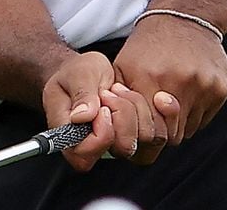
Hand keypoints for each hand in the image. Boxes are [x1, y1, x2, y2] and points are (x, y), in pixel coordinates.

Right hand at [40, 52, 164, 169]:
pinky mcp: (135, 137)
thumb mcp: (76, 74)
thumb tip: (82, 117)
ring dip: (138, 109)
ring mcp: (116, 145)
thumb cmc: (76, 73)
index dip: (102, 132)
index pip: (86, 154)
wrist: (88, 72)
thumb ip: (80, 94)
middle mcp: (93, 148)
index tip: (103, 107)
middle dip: (124, 114)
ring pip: (144, 140)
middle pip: (122, 148)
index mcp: (68, 137)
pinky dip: (157, 111)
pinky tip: (141, 94)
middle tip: (110, 93)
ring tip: (120, 91)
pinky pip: (157, 133)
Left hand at [112, 15, 226, 145]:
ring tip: (172, 97)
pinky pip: (205, 119)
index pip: (149, 133)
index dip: (144, 134)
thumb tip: (115, 131)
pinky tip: (186, 94)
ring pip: (189, 130)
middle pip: (171, 136)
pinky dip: (194, 113)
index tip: (142, 125)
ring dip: (178, 122)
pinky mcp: (220, 88)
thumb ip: (118, 102)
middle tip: (156, 114)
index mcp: (150, 79)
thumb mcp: (122, 67)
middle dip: (161, 129)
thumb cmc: (150, 43)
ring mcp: (204, 86)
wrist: (184, 17)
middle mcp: (180, 83)